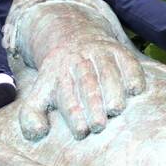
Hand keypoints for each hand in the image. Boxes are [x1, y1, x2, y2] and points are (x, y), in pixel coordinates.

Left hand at [18, 38, 146, 140]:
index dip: (74, 114)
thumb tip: (38, 131)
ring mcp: (99, 54)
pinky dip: (133, 74)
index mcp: (58, 75)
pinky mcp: (117, 50)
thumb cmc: (59, 76)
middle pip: (87, 84)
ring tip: (116, 109)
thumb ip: (31, 114)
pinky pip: (128, 61)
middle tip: (99, 125)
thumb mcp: (39, 92)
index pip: (66, 96)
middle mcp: (79, 62)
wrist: (72, 34)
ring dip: (112, 90)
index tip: (81, 131)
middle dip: (93, 104)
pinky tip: (135, 90)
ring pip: (108, 71)